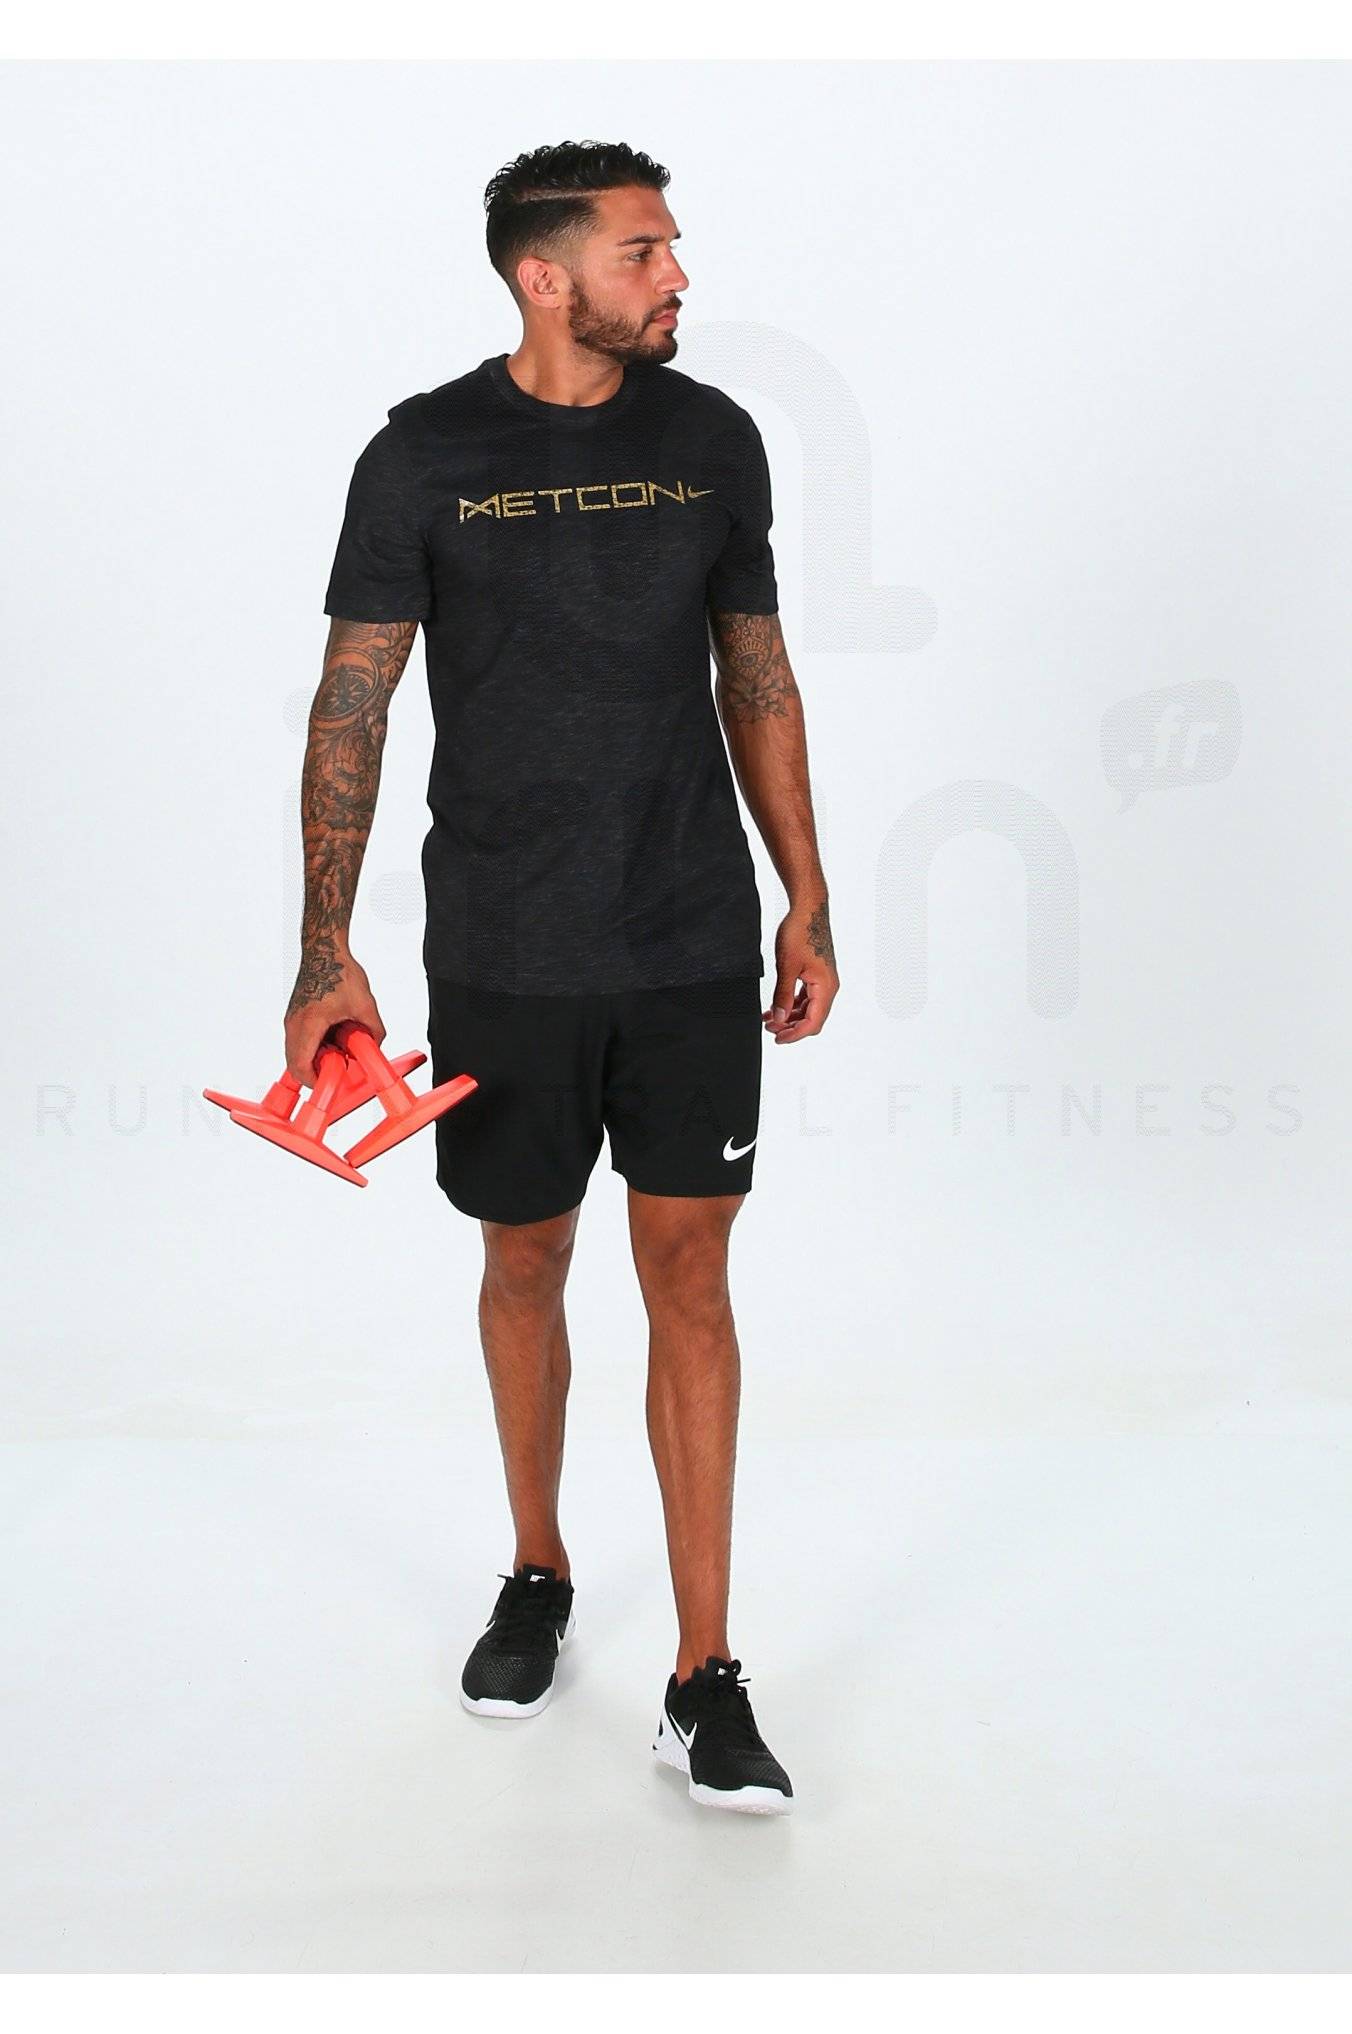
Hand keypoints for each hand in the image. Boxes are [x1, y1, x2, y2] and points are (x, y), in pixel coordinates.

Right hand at [284, 945, 386, 1087]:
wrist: (323, 949)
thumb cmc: (337, 970)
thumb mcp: (365, 1005)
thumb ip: (373, 1031)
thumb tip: (375, 1048)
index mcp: (308, 1023)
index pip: (301, 1066)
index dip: (316, 1082)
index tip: (334, 1084)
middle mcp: (294, 1024)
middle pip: (296, 1064)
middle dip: (319, 1071)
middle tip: (341, 1068)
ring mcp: (292, 1021)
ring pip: (298, 1054)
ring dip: (318, 1058)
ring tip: (340, 1048)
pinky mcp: (295, 1017)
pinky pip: (301, 1042)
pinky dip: (316, 1047)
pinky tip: (335, 1037)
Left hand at [764, 898, 838, 1043]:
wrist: (808, 910)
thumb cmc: (800, 933)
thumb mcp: (787, 966)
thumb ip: (782, 995)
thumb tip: (779, 1019)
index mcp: (826, 987)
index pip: (813, 1022)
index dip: (795, 1034)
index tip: (777, 1038)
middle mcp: (828, 987)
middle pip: (812, 1019)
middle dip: (791, 1027)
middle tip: (769, 1029)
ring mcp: (823, 981)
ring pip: (808, 1009)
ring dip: (790, 1017)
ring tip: (768, 1019)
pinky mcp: (816, 975)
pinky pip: (806, 997)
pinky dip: (792, 1004)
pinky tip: (775, 1006)